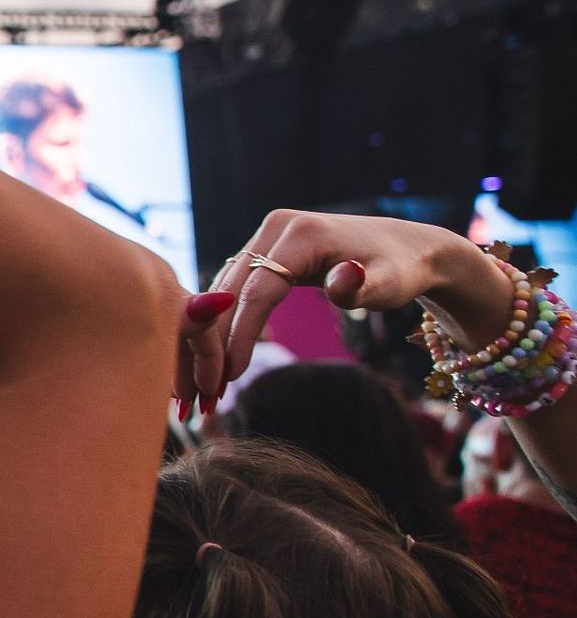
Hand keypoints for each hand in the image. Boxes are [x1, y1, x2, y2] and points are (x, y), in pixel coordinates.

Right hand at [180, 210, 503, 409]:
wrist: (409, 248)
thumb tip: (342, 280)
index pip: (257, 289)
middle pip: (231, 289)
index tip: (230, 376)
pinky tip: (218, 356)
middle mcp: (275, 229)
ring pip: (225, 289)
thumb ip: (366, 286)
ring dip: (213, 334)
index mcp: (299, 234)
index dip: (241, 335)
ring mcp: (266, 238)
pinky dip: (225, 322)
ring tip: (207, 380)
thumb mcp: (392, 282)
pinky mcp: (265, 251)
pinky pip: (235, 288)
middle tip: (208, 389)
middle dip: (217, 340)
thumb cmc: (402, 269)